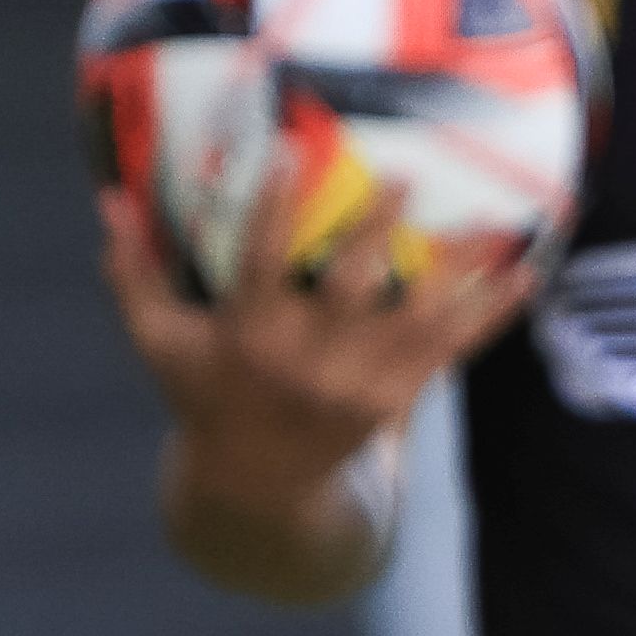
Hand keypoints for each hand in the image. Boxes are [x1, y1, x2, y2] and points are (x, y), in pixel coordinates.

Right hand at [98, 170, 532, 581]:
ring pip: (416, 319)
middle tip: (405, 173)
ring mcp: (357, 383)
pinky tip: (526, 272)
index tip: (290, 149)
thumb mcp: (158, 341)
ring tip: (492, 218)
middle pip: (348, 289)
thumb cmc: (204, 394)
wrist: (257, 485)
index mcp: (247, 337)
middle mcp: (305, 360)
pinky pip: (452, 350)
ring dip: (456, 271)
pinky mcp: (397, 398)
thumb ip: (134, 273)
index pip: (258, 263)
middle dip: (377, 233)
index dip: (270, 208)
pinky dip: (490, 313)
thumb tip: (109, 199)